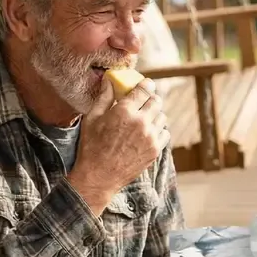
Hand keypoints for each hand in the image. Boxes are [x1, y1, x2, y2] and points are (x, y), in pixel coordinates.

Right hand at [67, 76, 169, 214]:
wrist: (99, 176)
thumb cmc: (92, 147)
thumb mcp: (92, 118)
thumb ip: (104, 97)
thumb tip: (109, 80)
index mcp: (125, 111)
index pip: (145, 89)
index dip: (146, 84)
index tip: (145, 84)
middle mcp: (141, 123)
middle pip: (156, 101)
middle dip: (150, 98)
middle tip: (143, 101)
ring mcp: (150, 137)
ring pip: (162, 117)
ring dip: (154, 115)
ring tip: (143, 119)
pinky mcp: (155, 150)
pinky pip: (165, 133)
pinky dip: (158, 130)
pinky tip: (147, 133)